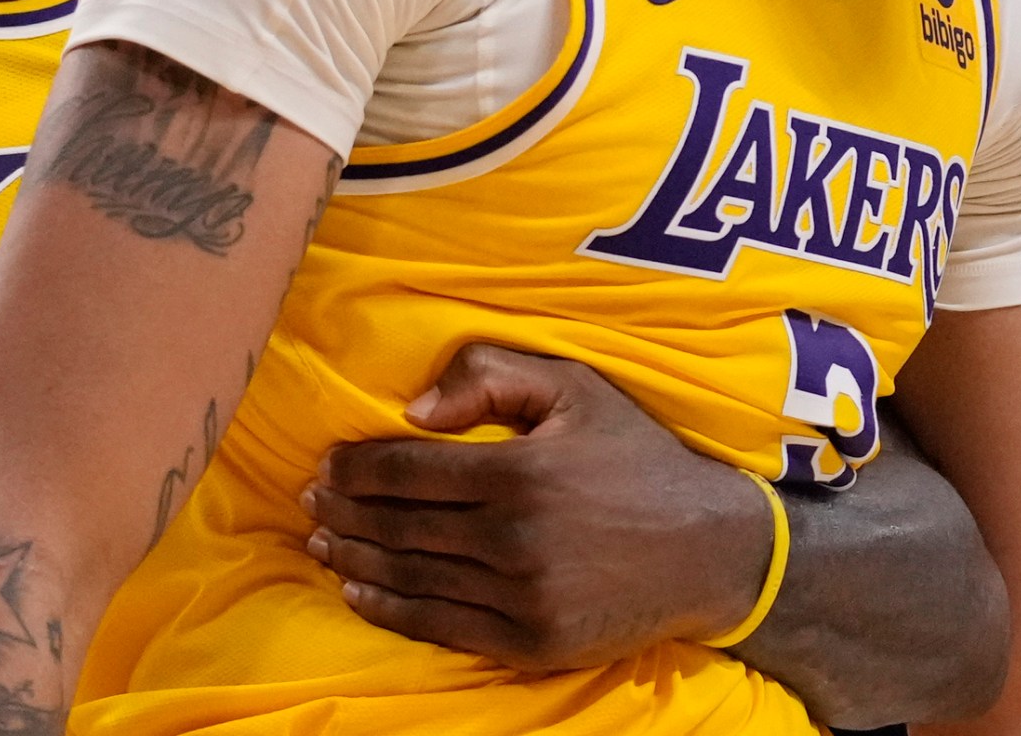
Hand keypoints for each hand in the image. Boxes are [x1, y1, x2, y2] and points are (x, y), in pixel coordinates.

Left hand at [302, 344, 774, 671]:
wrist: (712, 551)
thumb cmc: (637, 458)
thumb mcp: (576, 388)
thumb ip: (491, 376)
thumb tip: (412, 409)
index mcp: (519, 472)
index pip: (407, 470)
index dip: (354, 470)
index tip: (324, 466)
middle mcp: (514, 539)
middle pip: (399, 527)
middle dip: (343, 515)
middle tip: (307, 504)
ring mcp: (523, 598)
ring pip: (413, 578)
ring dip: (356, 562)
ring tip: (321, 546)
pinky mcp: (533, 643)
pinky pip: (443, 627)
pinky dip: (392, 611)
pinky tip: (361, 594)